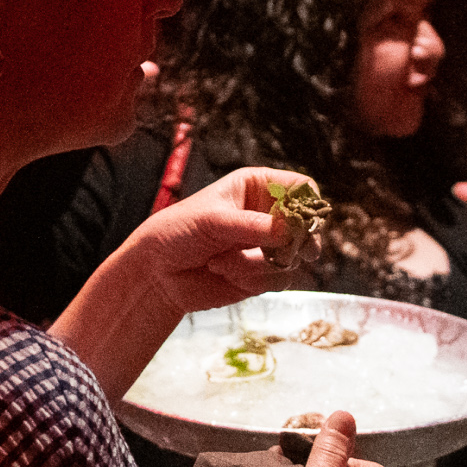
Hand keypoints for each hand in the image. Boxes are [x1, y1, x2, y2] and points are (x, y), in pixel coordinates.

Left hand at [118, 164, 303, 316]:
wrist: (158, 272)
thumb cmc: (178, 232)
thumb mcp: (213, 221)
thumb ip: (253, 226)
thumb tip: (292, 232)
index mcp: (257, 186)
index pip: (301, 188)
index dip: (307, 207)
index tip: (299, 226)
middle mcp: (268, 214)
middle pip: (308, 226)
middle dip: (294, 244)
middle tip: (282, 253)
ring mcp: (268, 245)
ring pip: (294, 258)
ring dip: (258, 265)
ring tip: (221, 263)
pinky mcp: (263, 273)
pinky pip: (280, 280)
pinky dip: (254, 281)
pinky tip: (225, 275)